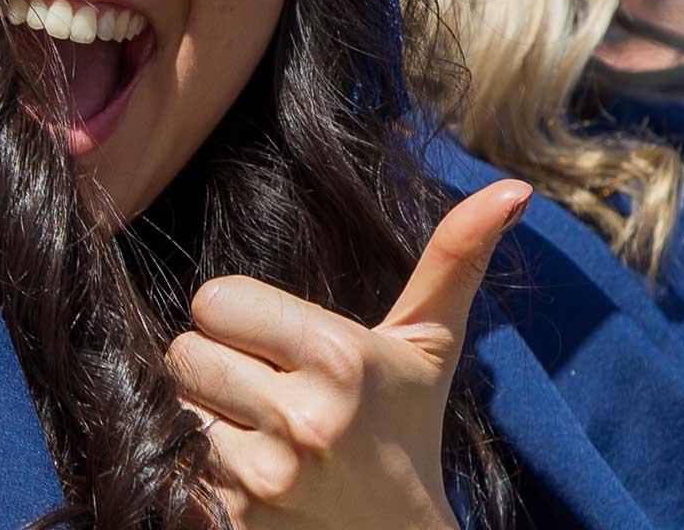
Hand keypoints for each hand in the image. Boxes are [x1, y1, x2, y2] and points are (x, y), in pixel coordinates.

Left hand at [169, 180, 532, 527]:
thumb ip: (454, 259)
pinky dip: (192, 459)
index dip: (236, 317)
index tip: (273, 342)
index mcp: (340, 358)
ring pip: (172, 404)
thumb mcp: (428, 345)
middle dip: (215, 364)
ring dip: (201, 412)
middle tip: (264, 387)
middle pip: (182, 350)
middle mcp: (301, 418)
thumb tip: (513, 186)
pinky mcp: (232, 519)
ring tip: (255, 428)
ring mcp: (265, 476)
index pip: (215, 300)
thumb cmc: (407, 427)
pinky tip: (240, 466)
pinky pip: (169, 457)